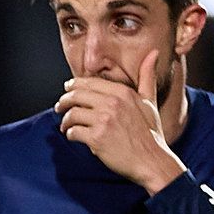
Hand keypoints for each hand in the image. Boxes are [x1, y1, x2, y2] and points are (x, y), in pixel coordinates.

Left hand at [55, 49, 184, 193]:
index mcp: (123, 92)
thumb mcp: (150, 101)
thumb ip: (147, 77)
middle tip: (59, 107)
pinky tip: (73, 136)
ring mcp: (104, 121)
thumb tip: (153, 52)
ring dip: (65, 121)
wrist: (153, 161)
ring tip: (66, 125)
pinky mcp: (96, 138)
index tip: (68, 90)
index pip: (88, 82)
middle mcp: (112, 103)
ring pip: (72, 114)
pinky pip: (73, 132)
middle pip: (75, 95)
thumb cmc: (151, 133)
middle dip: (64, 101)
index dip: (74, 86)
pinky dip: (70, 134)